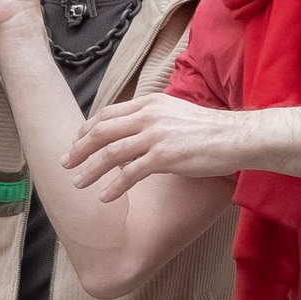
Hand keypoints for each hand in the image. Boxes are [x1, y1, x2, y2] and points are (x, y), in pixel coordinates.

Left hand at [64, 87, 245, 198]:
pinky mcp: (164, 156)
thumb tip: (131, 135)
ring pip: (111, 152)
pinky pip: (130, 173)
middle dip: (80, 149)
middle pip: (102, 131)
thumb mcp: (175, 114)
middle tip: (65, 163)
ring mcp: (156, 135)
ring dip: (90, 169)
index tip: (76, 142)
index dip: (87, 129)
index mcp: (150, 103)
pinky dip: (114, 186)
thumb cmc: (209, 130)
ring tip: (77, 183)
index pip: (108, 113)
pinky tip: (104, 197)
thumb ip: (152, 119)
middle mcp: (149, 116)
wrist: (235, 136)